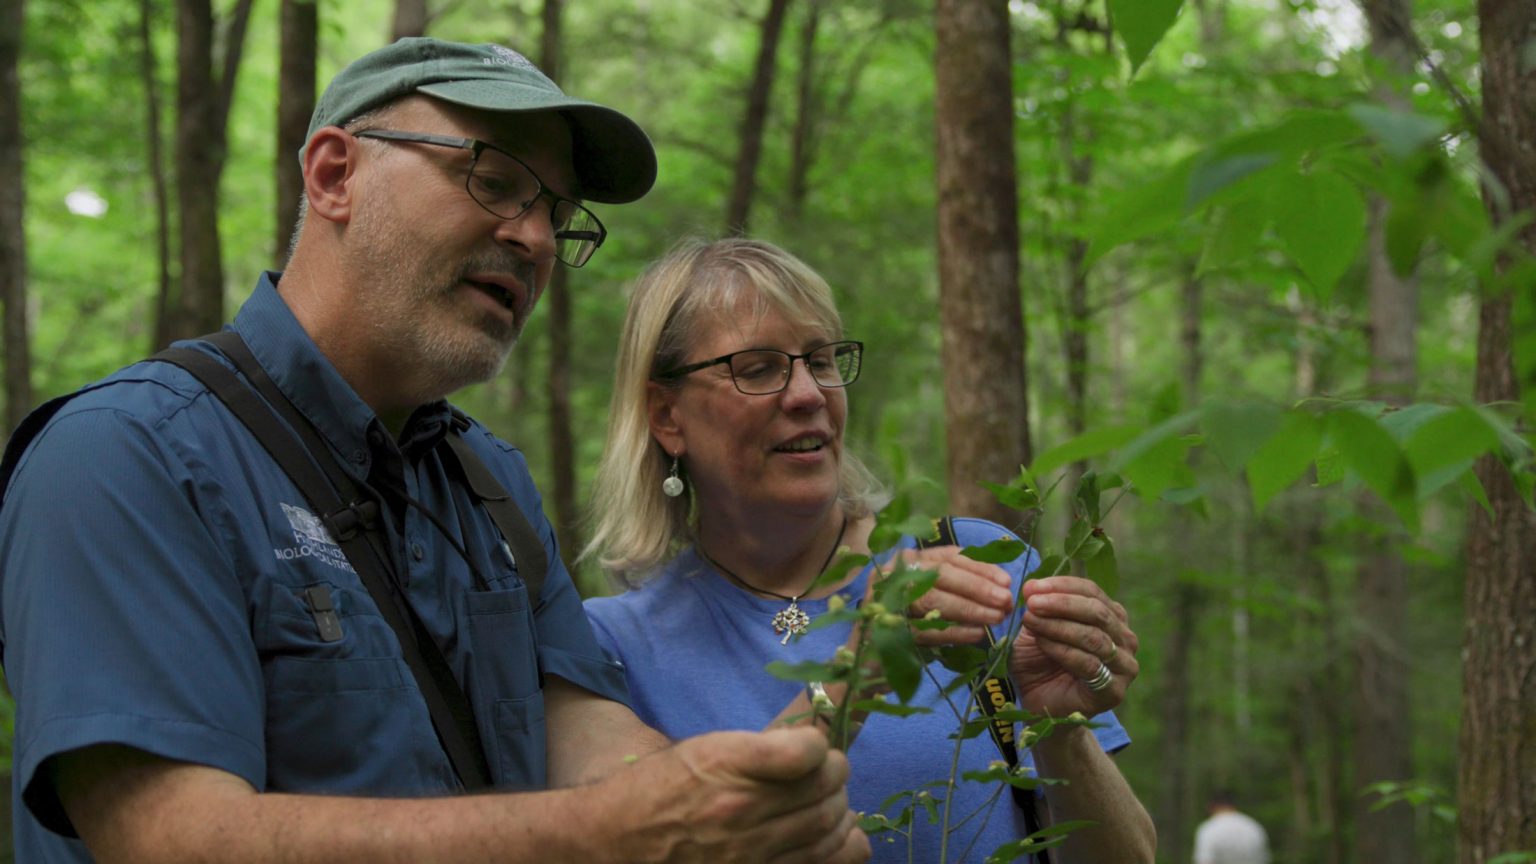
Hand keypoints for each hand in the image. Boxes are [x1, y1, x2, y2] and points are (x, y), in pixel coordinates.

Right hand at [611, 727, 870, 863]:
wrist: (616, 841)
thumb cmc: (660, 789)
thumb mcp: (704, 750)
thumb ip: (758, 750)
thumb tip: (815, 749)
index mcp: (726, 764)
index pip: (808, 751)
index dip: (819, 747)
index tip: (815, 748)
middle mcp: (740, 809)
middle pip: (826, 790)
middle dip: (836, 777)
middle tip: (830, 774)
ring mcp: (750, 853)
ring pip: (829, 828)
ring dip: (840, 811)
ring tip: (832, 804)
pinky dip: (842, 849)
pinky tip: (838, 838)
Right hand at [879, 546, 1014, 645]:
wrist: (868, 659)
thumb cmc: (906, 624)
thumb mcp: (929, 596)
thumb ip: (957, 586)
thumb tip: (999, 585)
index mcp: (907, 561)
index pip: (948, 557)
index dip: (980, 567)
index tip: (1006, 580)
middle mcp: (892, 574)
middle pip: (941, 574)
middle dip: (978, 587)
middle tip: (1006, 601)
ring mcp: (886, 601)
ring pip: (934, 599)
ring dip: (970, 609)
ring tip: (997, 618)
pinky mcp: (886, 630)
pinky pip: (926, 629)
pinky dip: (955, 632)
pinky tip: (977, 635)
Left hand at [1009, 576, 1138, 716]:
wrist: (1042, 706)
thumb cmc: (1040, 664)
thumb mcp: (1037, 629)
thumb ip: (1039, 609)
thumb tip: (1032, 587)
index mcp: (1112, 617)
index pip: (1091, 591)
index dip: (1061, 585)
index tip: (1031, 586)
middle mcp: (1124, 639)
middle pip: (1097, 611)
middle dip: (1061, 603)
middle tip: (1032, 603)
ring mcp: (1125, 666)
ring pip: (1093, 637)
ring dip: (1058, 625)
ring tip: (1030, 620)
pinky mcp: (1115, 691)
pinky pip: (1089, 664)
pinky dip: (1061, 649)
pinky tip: (1041, 642)